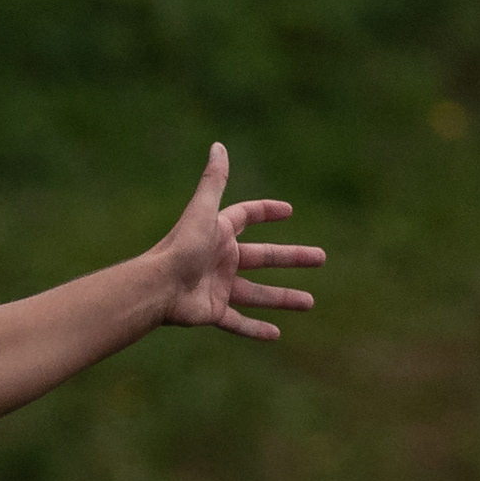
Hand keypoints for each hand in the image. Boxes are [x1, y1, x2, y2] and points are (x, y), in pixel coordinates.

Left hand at [152, 142, 323, 338]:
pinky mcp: (212, 312)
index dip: (265, 211)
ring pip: (257, 294)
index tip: (289, 211)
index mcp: (219, 234)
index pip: (246, 216)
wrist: (157, 287)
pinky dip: (255, 329)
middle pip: (263, 257)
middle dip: (292, 257)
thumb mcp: (203, 211)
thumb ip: (214, 181)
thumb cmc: (180, 248)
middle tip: (322, 258)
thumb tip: (219, 145)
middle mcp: (220, 259)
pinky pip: (238, 322)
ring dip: (282, 298)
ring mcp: (217, 287)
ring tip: (310, 302)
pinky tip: (276, 334)